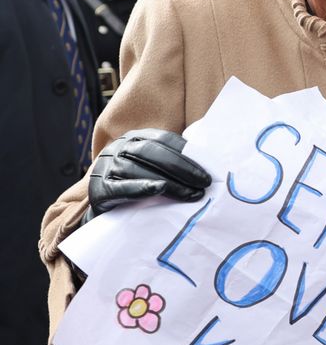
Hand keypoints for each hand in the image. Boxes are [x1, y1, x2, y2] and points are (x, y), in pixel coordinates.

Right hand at [87, 129, 211, 217]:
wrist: (102, 207)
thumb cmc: (135, 183)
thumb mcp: (151, 166)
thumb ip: (172, 159)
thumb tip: (208, 162)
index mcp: (134, 137)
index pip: (164, 139)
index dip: (187, 153)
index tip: (208, 170)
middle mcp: (119, 147)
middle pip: (153, 153)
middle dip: (182, 168)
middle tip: (204, 183)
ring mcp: (106, 166)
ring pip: (140, 170)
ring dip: (170, 182)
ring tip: (192, 194)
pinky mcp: (98, 188)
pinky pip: (121, 187)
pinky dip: (141, 187)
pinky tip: (159, 189)